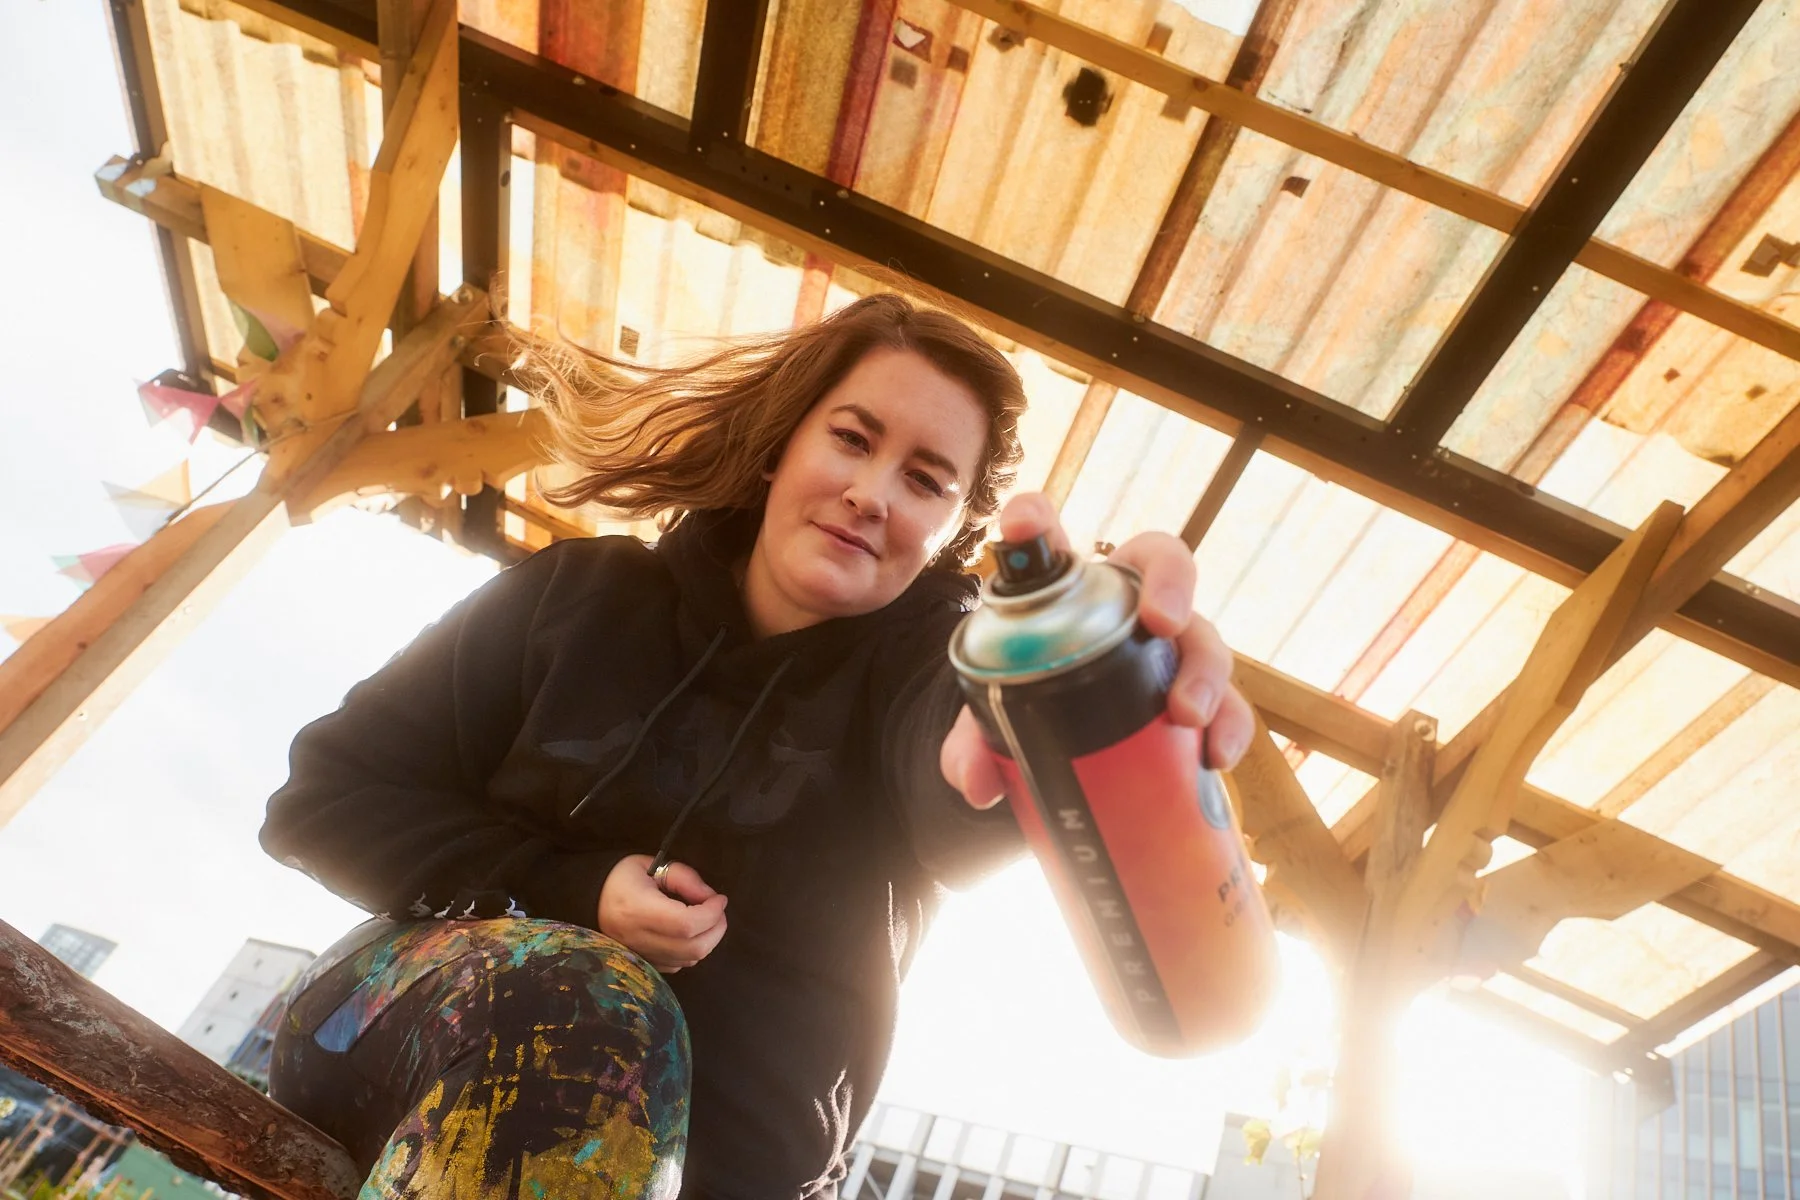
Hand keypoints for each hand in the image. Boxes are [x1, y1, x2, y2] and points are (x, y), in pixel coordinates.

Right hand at [597, 855, 728, 972]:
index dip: (711, 914)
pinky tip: (688, 934)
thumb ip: (684, 878)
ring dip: (707, 941)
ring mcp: (639, 956)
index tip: (720, 899)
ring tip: (707, 920)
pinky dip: (691, 952)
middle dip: (716, 930)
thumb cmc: (623, 877)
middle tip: (718, 911)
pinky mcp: (642, 964)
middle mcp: (637, 938)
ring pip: (688, 960)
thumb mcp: (653, 865)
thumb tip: (711, 897)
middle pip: (692, 948)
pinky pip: (677, 966)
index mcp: (637, 909)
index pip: (685, 924)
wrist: (592, 898)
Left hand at [940, 492, 1255, 808]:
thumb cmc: (1035, 699)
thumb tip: (977, 783)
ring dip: (1206, 672)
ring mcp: (1173, 645)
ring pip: (1205, 636)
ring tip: (1189, 715)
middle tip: (1161, 624)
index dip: (1033, 519)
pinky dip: (1229, 728)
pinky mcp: (1200, 695)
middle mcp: (1130, 601)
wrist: (1075, 742)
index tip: (1020, 526)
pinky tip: (1216, 757)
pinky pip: (1229, 704)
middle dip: (1171, 585)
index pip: (1049, 534)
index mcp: (1068, 587)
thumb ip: (976, 743)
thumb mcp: (1000, 718)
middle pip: (1164, 562)